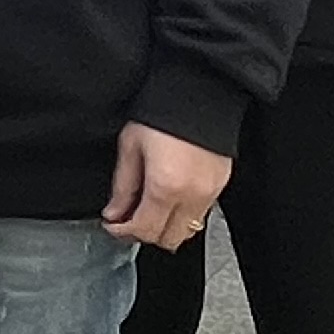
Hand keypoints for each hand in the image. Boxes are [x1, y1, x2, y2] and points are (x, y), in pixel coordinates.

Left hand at [101, 122, 229, 251]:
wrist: (199, 93)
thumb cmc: (163, 114)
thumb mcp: (131, 145)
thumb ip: (122, 185)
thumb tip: (114, 213)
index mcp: (166, 186)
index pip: (145, 230)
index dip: (122, 232)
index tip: (112, 225)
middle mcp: (192, 195)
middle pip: (168, 239)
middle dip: (144, 234)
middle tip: (127, 220)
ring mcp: (210, 193)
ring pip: (187, 231)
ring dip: (165, 227)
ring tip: (147, 209)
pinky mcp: (220, 186)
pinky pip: (200, 215)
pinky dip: (182, 216)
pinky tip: (168, 200)